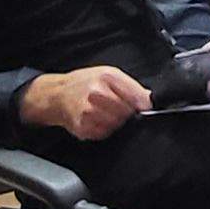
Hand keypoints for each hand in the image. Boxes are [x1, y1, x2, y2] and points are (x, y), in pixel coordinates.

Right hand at [17, 66, 150, 140]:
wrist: (58, 94)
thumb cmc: (85, 83)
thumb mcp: (110, 75)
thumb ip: (132, 87)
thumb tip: (151, 101)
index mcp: (107, 77)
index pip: (138, 99)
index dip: (143, 106)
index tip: (142, 108)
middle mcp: (97, 94)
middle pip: (128, 114)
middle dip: (127, 114)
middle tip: (118, 108)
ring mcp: (89, 112)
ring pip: (117, 126)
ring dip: (116, 123)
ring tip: (106, 113)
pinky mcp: (83, 128)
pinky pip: (104, 134)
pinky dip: (104, 129)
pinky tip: (97, 120)